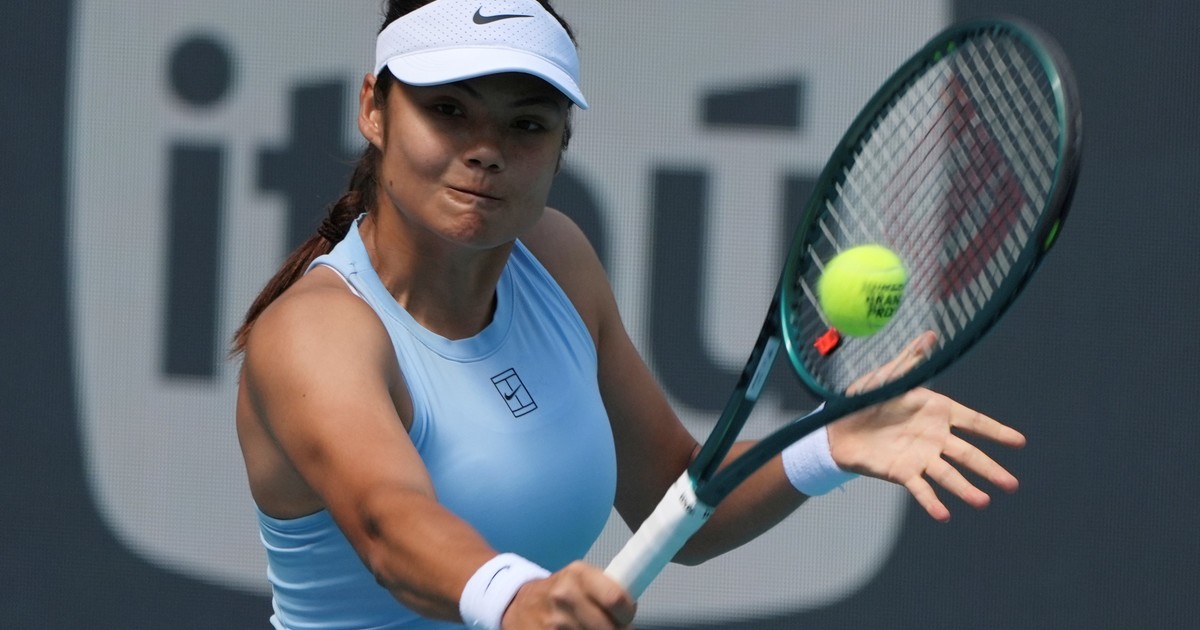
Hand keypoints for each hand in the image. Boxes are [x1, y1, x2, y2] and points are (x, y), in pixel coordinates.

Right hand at [502, 561, 635, 628]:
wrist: (516, 604)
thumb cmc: (557, 592)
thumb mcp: (579, 579)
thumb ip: (606, 590)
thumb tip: (631, 611)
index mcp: (579, 574)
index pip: (615, 598)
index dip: (627, 615)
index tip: (626, 620)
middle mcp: (565, 595)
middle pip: (607, 627)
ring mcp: (553, 620)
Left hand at [826, 332, 1026, 521]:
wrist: (836, 427)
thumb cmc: (864, 399)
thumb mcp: (886, 377)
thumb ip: (910, 360)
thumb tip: (931, 334)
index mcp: (936, 411)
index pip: (973, 422)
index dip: (995, 431)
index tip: (1019, 442)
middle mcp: (934, 437)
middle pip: (968, 454)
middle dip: (990, 468)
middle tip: (1012, 484)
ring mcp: (920, 457)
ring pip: (948, 475)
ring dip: (965, 489)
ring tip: (983, 501)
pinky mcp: (902, 472)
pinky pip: (920, 489)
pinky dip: (932, 502)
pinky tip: (945, 515)